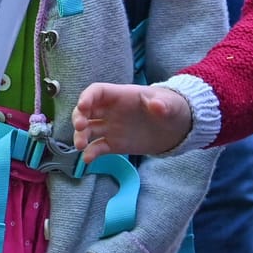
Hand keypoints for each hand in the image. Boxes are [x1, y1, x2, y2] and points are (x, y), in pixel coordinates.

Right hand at [72, 82, 191, 161]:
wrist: (174, 127)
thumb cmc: (170, 107)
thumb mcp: (169, 104)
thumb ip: (162, 104)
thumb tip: (156, 106)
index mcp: (120, 96)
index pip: (97, 91)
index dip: (87, 97)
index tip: (82, 106)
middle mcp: (110, 111)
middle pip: (87, 110)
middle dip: (78, 117)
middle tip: (79, 127)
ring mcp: (111, 128)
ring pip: (88, 130)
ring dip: (81, 136)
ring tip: (80, 146)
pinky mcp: (114, 144)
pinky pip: (98, 147)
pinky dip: (91, 153)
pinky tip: (88, 160)